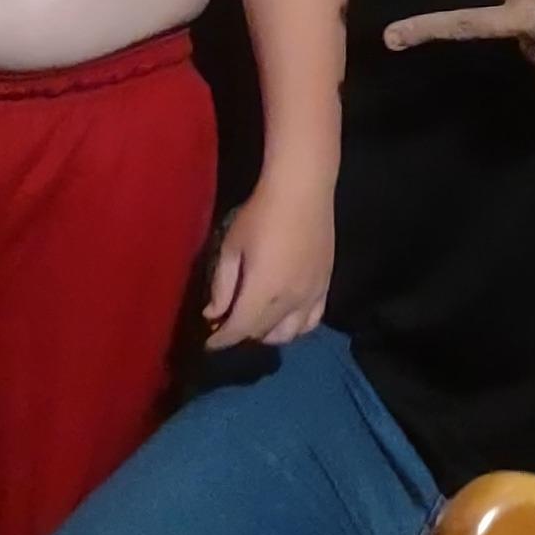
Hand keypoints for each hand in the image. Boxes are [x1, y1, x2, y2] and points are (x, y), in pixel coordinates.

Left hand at [203, 171, 332, 349]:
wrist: (302, 191)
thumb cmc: (260, 214)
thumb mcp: (232, 247)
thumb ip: (222, 285)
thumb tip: (213, 314)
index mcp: (264, 291)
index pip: (240, 329)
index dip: (222, 341)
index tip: (209, 343)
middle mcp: (290, 300)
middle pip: (263, 333)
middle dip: (242, 334)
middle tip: (227, 325)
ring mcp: (312, 295)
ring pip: (290, 334)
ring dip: (268, 334)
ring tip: (255, 322)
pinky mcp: (325, 286)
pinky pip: (312, 321)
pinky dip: (295, 327)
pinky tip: (284, 318)